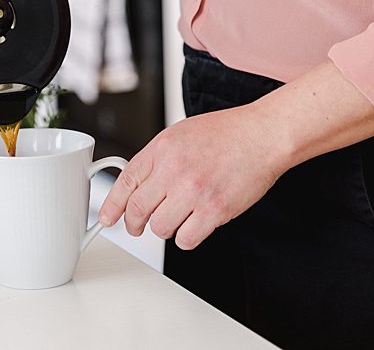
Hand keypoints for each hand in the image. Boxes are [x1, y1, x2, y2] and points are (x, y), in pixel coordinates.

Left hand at [96, 106, 297, 249]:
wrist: (264, 135)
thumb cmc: (229, 133)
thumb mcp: (182, 134)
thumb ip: (158, 158)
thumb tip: (137, 186)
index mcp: (162, 148)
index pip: (125, 183)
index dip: (112, 206)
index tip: (108, 218)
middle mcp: (174, 169)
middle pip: (138, 210)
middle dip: (134, 225)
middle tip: (139, 227)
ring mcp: (194, 191)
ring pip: (160, 228)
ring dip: (166, 228)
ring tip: (179, 218)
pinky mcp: (215, 210)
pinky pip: (186, 239)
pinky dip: (188, 237)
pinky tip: (196, 224)